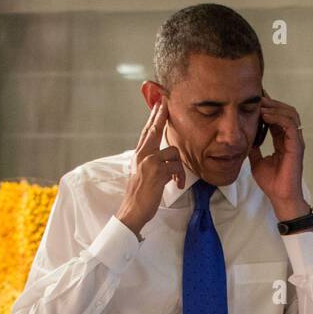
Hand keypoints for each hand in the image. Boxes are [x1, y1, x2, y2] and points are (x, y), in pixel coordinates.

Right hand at [115, 96, 185, 235]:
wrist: (132, 211)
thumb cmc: (139, 196)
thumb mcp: (141, 174)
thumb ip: (149, 162)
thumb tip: (162, 157)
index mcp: (138, 156)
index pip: (146, 132)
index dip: (153, 117)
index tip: (158, 103)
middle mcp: (142, 156)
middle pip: (154, 130)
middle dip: (161, 115)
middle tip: (167, 102)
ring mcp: (150, 163)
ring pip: (173, 152)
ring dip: (179, 167)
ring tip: (176, 179)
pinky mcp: (158, 172)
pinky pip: (176, 167)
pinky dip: (180, 177)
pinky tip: (176, 184)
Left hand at [248, 92, 309, 219]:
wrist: (280, 197)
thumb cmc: (272, 183)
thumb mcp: (257, 161)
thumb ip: (253, 148)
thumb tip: (243, 138)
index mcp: (283, 141)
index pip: (277, 118)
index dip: (268, 108)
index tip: (254, 101)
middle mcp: (292, 138)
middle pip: (286, 111)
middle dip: (272, 103)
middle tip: (257, 98)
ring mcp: (296, 141)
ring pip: (290, 114)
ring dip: (275, 107)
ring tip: (260, 106)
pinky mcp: (296, 145)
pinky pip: (290, 124)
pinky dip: (278, 117)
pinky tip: (265, 116)